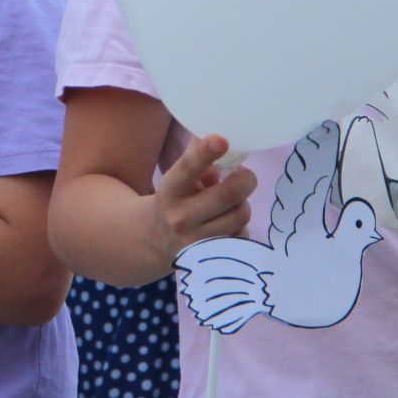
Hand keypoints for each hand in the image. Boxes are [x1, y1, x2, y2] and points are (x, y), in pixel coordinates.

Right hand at [151, 134, 256, 258]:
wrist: (152, 241)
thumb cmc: (174, 199)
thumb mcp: (177, 179)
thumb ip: (198, 162)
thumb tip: (223, 144)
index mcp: (170, 191)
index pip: (188, 169)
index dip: (205, 153)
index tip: (221, 140)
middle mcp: (181, 218)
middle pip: (229, 195)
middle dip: (245, 179)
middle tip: (244, 175)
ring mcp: (197, 242)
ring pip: (241, 214)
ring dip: (242, 203)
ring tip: (231, 202)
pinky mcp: (213, 258)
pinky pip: (243, 235)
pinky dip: (240, 225)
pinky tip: (226, 223)